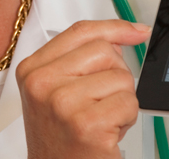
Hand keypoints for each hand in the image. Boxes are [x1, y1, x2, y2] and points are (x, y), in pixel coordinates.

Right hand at [15, 19, 150, 158]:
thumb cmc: (60, 140)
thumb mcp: (57, 93)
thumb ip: (81, 60)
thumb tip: (120, 37)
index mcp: (32, 70)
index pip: (81, 32)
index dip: (114, 28)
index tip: (136, 31)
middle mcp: (42, 84)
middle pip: (105, 51)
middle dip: (116, 76)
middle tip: (101, 102)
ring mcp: (63, 103)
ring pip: (121, 78)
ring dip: (121, 101)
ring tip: (101, 120)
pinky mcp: (86, 124)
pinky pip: (128, 103)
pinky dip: (127, 119)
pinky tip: (107, 132)